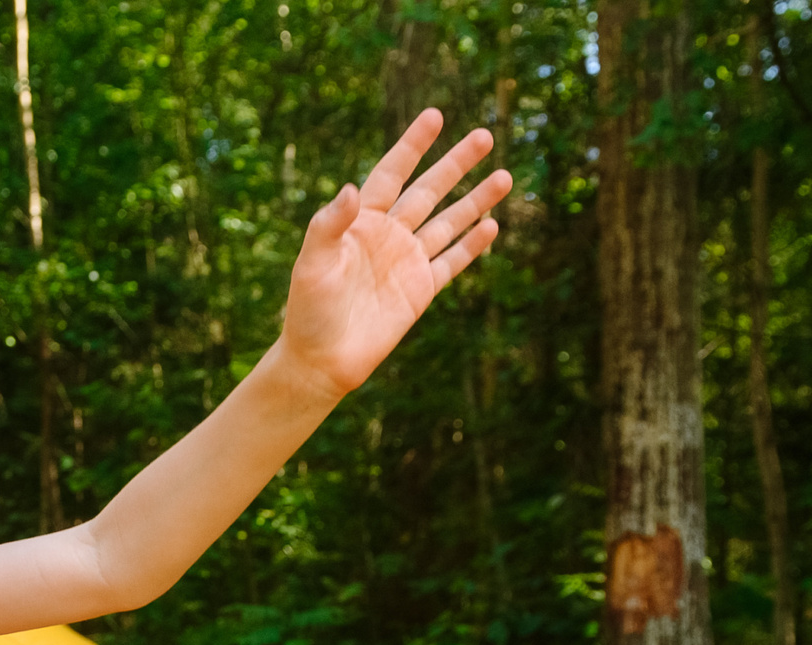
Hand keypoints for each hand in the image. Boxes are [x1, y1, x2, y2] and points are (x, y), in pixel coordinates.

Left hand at [278, 111, 509, 396]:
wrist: (321, 360)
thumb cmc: (308, 310)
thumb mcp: (312, 262)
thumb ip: (328, 224)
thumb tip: (350, 188)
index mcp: (360, 222)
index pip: (392, 174)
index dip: (412, 145)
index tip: (435, 116)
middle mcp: (388, 235)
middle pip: (428, 191)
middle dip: (456, 164)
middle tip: (484, 135)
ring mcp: (407, 262)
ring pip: (448, 222)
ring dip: (475, 200)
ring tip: (503, 176)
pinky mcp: (420, 291)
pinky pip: (451, 262)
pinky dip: (471, 245)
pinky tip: (491, 225)